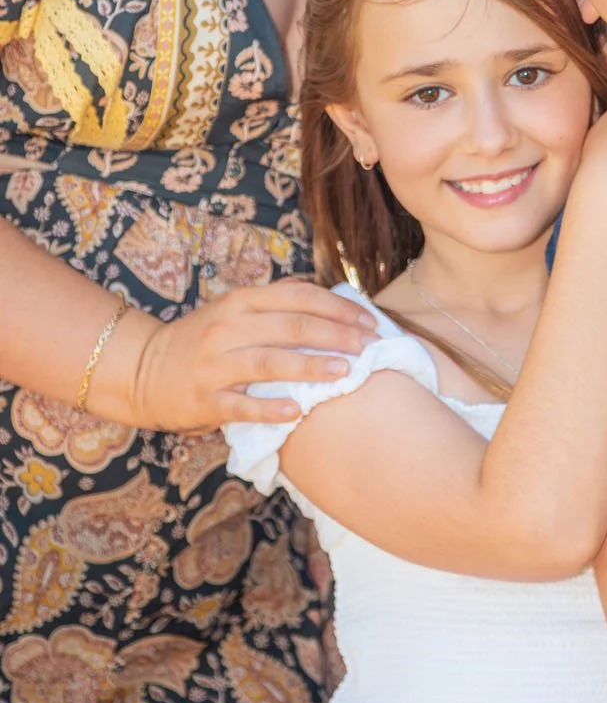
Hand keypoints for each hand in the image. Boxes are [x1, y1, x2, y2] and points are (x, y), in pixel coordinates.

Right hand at [96, 279, 377, 430]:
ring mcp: (215, 364)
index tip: (369, 322)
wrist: (142, 369)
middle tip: (369, 348)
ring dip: (310, 367)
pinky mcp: (204, 399)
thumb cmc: (201, 338)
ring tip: (345, 373)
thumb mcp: (232, 308)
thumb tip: (321, 291)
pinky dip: (270, 408)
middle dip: (336, 336)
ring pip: (270, 362)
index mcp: (240, 301)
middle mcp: (228, 327)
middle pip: (291, 327)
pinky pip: (241, 404)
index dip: (337, 308)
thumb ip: (273, 300)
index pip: (298, 297)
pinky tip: (298, 411)